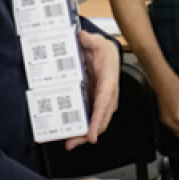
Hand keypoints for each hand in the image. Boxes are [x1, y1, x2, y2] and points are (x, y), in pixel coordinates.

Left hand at [67, 31, 120, 149]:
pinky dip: (84, 129)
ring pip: (98, 123)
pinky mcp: (96, 103)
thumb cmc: (103, 51)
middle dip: (87, 134)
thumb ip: (89, 40)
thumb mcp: (96, 42)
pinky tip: (72, 134)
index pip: (103, 105)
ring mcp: (103, 102)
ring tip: (69, 143)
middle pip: (101, 120)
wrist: (108, 53)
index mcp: (109, 83)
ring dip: (84, 135)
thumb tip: (82, 37)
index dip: (97, 121)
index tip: (91, 135)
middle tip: (71, 143)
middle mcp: (108, 96)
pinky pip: (92, 119)